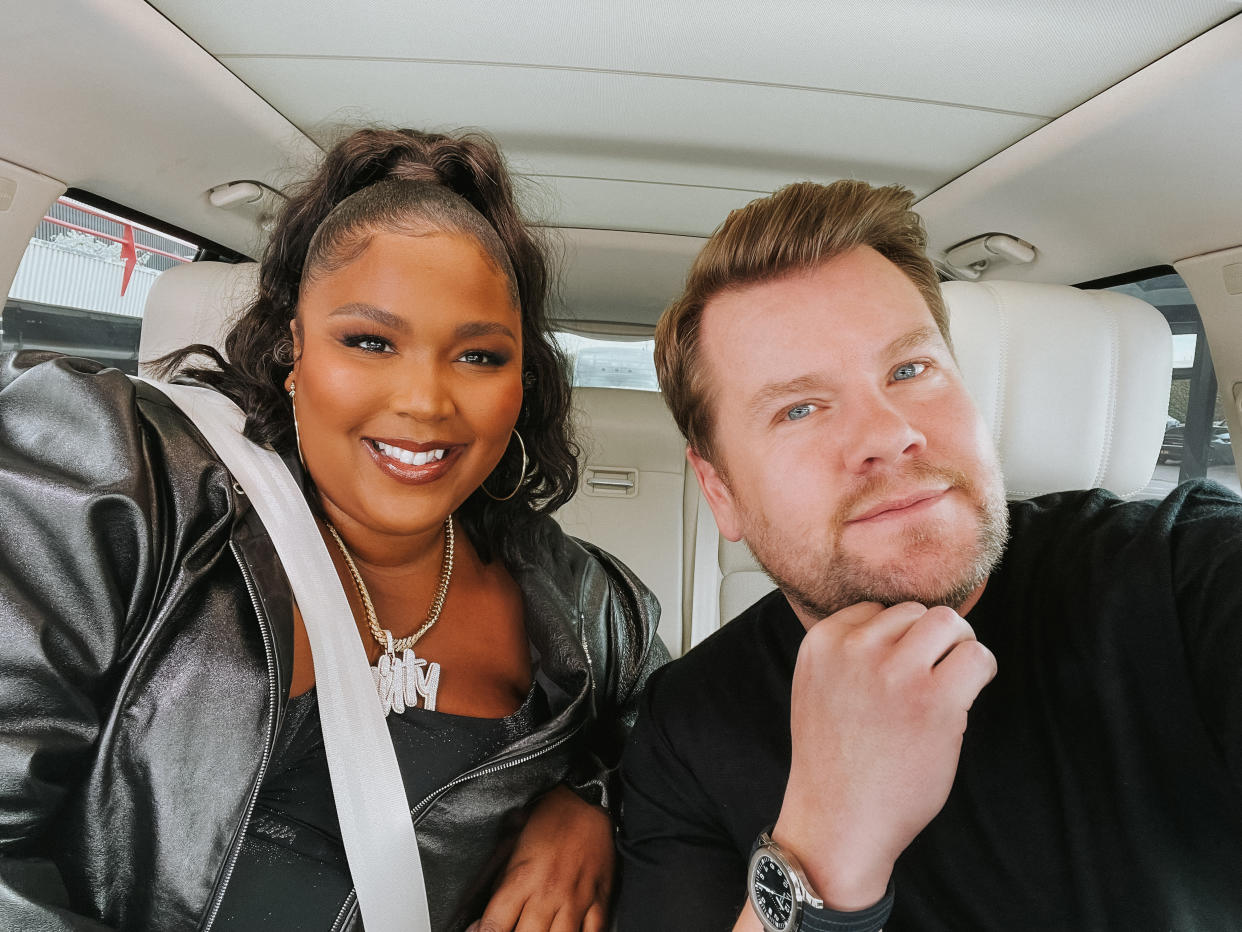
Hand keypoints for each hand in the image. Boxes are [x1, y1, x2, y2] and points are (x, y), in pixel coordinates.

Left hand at [468, 784, 613, 931]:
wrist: (586, 799)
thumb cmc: (548, 819)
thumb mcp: (511, 846)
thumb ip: (497, 884)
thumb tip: (480, 921)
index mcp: (522, 877)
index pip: (494, 925)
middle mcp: (547, 893)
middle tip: (512, 929)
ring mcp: (575, 899)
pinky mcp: (599, 900)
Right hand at [774, 601, 995, 910]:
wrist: (839, 821)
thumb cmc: (835, 760)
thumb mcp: (818, 687)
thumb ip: (847, 651)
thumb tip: (905, 623)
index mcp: (822, 642)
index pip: (876, 609)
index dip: (894, 640)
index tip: (893, 676)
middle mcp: (856, 649)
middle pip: (916, 611)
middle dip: (929, 640)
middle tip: (930, 678)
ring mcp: (896, 672)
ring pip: (949, 622)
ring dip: (957, 648)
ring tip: (950, 682)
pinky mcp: (935, 700)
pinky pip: (977, 657)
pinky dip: (980, 670)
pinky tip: (965, 697)